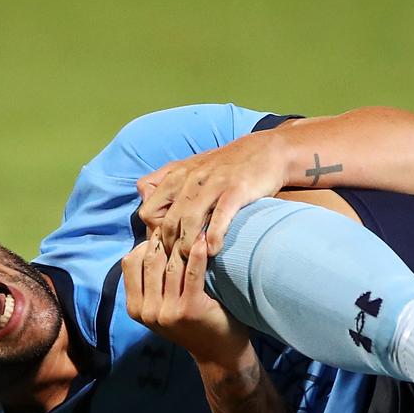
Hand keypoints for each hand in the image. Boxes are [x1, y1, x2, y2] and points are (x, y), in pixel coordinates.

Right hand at [121, 232, 250, 363]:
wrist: (217, 352)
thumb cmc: (192, 322)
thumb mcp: (161, 304)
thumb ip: (151, 279)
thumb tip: (148, 237)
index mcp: (135, 308)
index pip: (130, 263)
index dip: (145, 243)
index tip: (162, 233)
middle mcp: (147, 311)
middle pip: (149, 261)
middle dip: (164, 239)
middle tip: (180, 223)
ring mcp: (167, 312)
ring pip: (170, 265)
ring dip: (182, 243)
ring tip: (195, 226)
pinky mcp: (189, 309)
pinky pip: (191, 273)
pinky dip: (197, 254)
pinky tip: (204, 241)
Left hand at [136, 131, 286, 258]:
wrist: (266, 150)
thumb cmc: (227, 166)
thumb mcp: (190, 168)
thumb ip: (166, 186)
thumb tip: (147, 213)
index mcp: (175, 175)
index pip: (148, 211)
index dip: (153, 232)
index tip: (168, 243)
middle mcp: (190, 178)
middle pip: (166, 222)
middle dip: (170, 247)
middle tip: (179, 262)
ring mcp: (213, 183)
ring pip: (188, 222)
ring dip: (188, 247)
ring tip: (193, 261)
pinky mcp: (235, 190)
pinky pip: (218, 219)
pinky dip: (213, 238)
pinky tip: (213, 250)